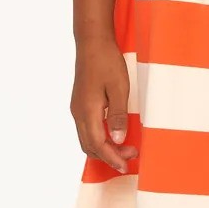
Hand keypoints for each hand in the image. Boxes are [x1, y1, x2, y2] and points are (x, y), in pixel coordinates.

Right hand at [70, 40, 138, 174]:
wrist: (92, 42)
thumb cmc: (107, 62)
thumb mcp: (119, 88)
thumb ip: (118, 116)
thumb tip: (118, 140)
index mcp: (87, 111)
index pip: (98, 145)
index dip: (113, 158)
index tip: (126, 166)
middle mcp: (78, 113)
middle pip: (90, 147)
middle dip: (110, 156)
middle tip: (131, 155)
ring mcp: (77, 109)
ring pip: (87, 140)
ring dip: (104, 148)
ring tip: (125, 147)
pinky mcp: (80, 104)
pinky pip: (87, 129)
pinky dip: (99, 138)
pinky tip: (113, 134)